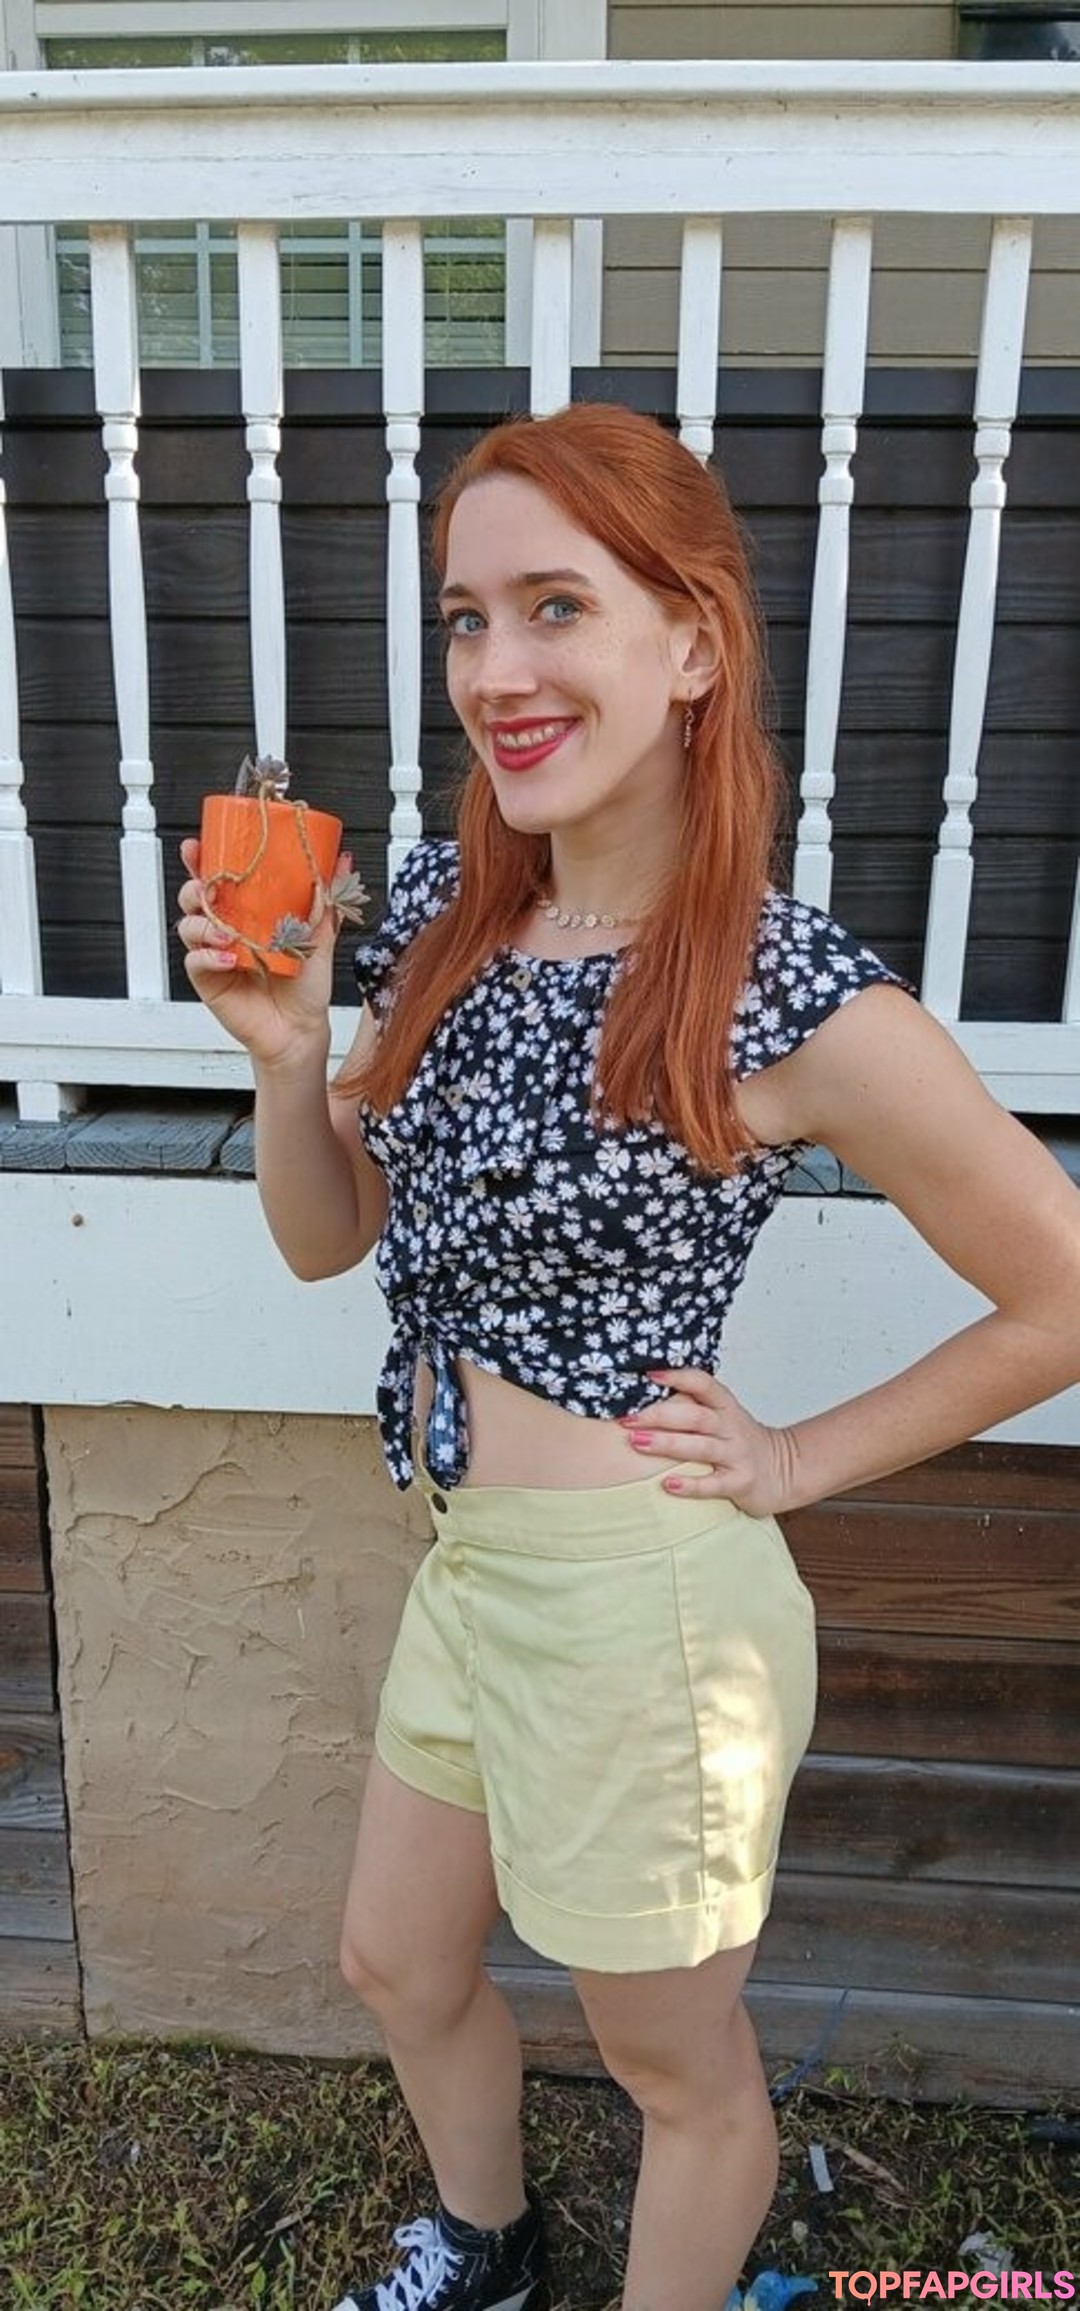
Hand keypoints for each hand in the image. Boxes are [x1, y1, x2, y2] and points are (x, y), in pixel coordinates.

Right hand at [175, 834, 342, 1069]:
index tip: (198, 847)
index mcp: (248, 912)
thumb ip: (326, 902)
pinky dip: (208, 956)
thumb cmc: (307, 987)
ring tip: (226, 933)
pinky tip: (228, 958)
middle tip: (207, 889)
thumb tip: (342, 863)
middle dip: (194, 887)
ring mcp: (215, 954)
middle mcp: (228, 929)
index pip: (219, 879)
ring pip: (189, 926)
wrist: (301, 1029)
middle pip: (194, 897)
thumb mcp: (320, 938)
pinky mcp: (209, 979)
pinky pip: (195, 961)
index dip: (202, 861)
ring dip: (202, 924)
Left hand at [618, 1365, 798, 1517]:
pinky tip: (668, 1485)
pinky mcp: (741, 1482)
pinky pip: (714, 1484)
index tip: (649, 1375)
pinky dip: (691, 1485)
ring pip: (701, 1446)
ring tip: (637, 1442)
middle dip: (659, 1415)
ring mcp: (737, 1455)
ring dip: (667, 1444)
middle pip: (695, 1415)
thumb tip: (645, 1393)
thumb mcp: (723, 1416)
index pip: (703, 1383)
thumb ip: (693, 1405)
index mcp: (725, 1407)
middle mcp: (731, 1428)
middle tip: (628, 1418)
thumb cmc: (740, 1442)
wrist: (784, 1470)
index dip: (678, 1377)